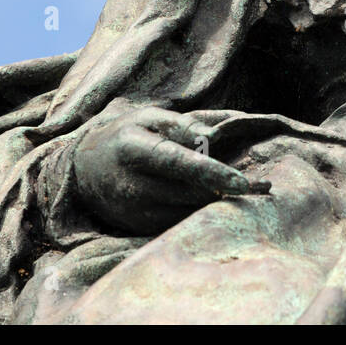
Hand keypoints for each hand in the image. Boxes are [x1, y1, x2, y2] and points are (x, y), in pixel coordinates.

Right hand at [71, 107, 266, 234]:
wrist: (81, 169)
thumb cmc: (126, 135)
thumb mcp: (150, 117)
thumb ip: (182, 125)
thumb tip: (211, 138)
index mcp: (137, 149)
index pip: (180, 163)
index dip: (213, 173)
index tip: (243, 183)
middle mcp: (133, 183)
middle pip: (191, 193)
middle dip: (228, 191)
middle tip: (264, 187)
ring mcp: (133, 209)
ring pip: (188, 211)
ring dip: (216, 203)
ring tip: (240, 190)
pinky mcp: (136, 226)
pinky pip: (177, 223)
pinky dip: (197, 213)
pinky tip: (209, 200)